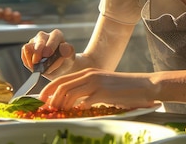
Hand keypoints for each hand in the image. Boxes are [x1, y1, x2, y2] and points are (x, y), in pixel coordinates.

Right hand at [21, 29, 75, 74]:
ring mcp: (34, 42)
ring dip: (31, 59)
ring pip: (28, 47)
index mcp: (57, 35)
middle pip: (39, 41)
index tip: (48, 54)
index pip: (53, 37)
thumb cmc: (65, 61)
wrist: (59, 67)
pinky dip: (27, 61)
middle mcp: (44, 36)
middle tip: (38, 62)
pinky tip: (34, 67)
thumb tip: (64, 47)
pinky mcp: (27, 49)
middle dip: (38, 52)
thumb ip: (68, 52)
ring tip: (37, 67)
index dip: (50, 45)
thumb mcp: (70, 58)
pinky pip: (23, 54)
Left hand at [38, 68, 156, 109]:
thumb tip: (72, 103)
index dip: (48, 90)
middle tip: (47, 110)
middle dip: (50, 99)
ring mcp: (96, 83)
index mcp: (88, 72)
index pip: (62, 80)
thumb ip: (88, 90)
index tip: (42, 101)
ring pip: (69, 93)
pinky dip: (77, 109)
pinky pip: (84, 102)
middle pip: (61, 86)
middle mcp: (90, 75)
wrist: (144, 85)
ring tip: (60, 113)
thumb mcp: (103, 85)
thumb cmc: (124, 88)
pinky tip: (77, 114)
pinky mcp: (103, 93)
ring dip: (61, 105)